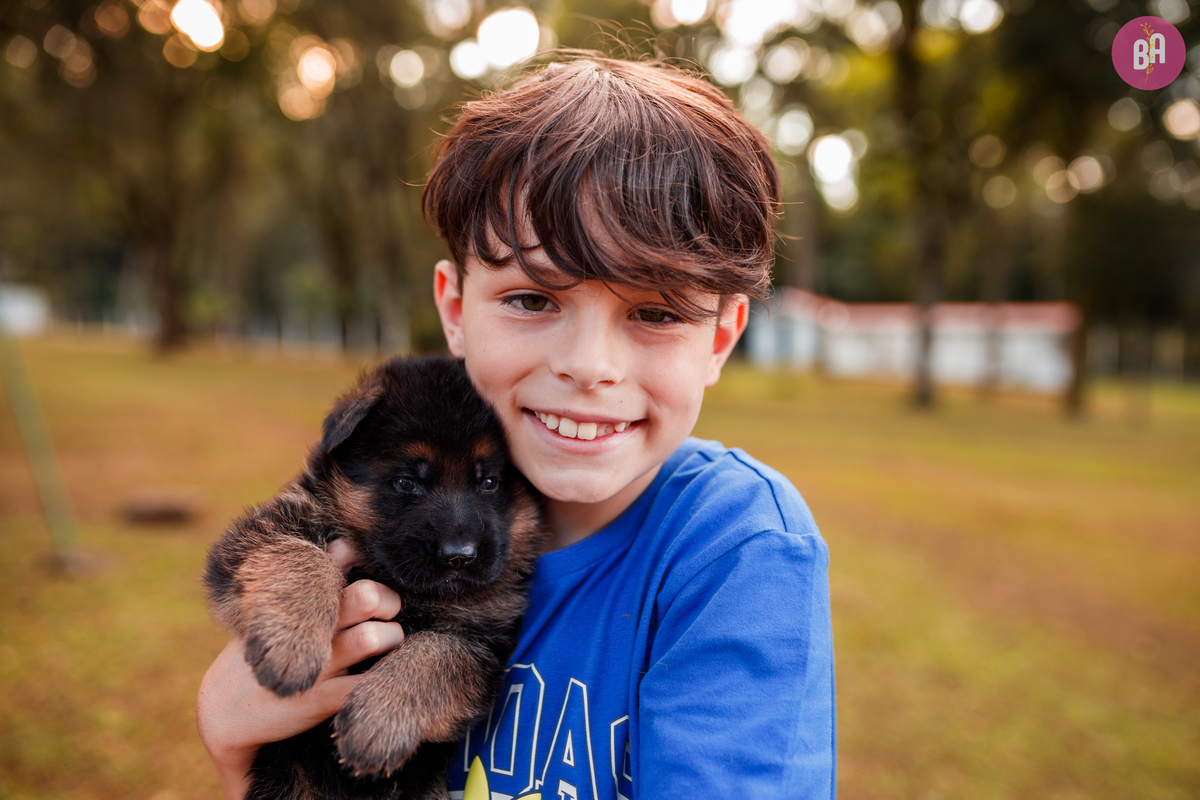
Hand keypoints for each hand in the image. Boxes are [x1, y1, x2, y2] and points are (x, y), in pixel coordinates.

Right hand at [196, 538, 404, 799]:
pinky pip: (362, 687)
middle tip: (388, 614)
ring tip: (388, 643)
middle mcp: (307, 629)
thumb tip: (347, 543)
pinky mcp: (317, 701)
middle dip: (389, 602)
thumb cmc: (261, 650)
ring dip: (391, 639)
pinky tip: (380, 677)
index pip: (342, 572)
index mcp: (299, 604)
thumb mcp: (277, 611)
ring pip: (370, 638)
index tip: (375, 592)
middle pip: (366, 596)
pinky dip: (380, 680)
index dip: (370, 577)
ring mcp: (312, 665)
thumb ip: (318, 579)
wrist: (222, 713)